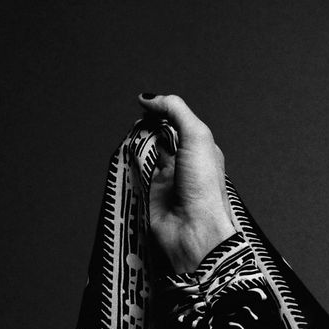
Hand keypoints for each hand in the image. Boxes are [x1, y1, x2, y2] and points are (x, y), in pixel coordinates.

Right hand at [136, 92, 237, 272]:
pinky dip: (127, 164)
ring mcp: (165, 179)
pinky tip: (124, 158)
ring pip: (144, 153)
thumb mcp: (197, 136)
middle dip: (145, 128)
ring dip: (135, 145)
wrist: (194, 230)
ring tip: (131, 141)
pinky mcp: (148, 194)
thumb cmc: (204, 186)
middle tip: (138, 125)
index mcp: (201, 149)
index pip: (177, 123)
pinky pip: (133, 173)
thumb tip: (148, 98)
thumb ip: (175, 111)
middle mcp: (184, 163)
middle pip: (158, 136)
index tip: (145, 107)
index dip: (161, 113)